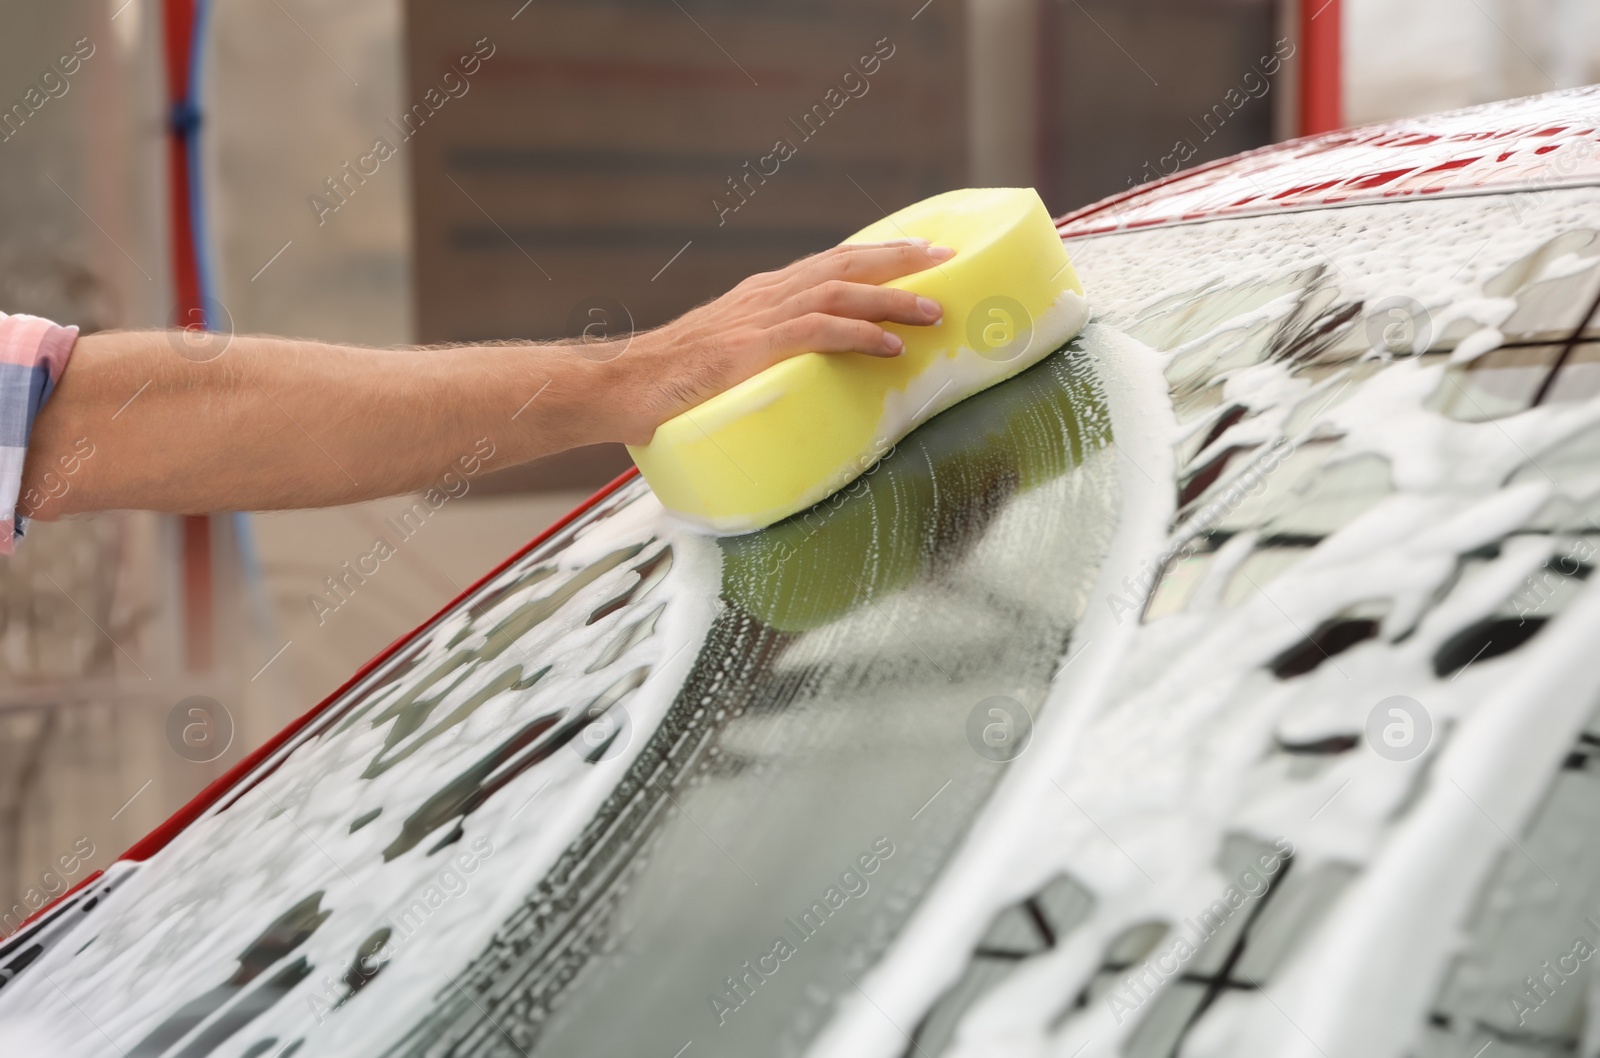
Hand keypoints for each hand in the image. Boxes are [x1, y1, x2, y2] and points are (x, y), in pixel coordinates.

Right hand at [610, 240, 954, 443]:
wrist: (616, 385)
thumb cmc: (667, 384)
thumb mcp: (726, 362)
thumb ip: (764, 362)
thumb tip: (800, 384)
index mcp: (761, 296)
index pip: (831, 264)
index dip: (879, 257)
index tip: (922, 254)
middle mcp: (764, 295)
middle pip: (844, 264)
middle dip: (900, 259)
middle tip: (947, 259)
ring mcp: (757, 319)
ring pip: (839, 293)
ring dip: (892, 299)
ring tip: (934, 311)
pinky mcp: (750, 348)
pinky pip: (817, 332)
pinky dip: (859, 335)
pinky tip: (891, 346)